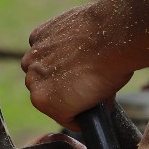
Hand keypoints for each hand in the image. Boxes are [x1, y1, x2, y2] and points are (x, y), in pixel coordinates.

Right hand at [21, 2, 133, 127]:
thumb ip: (90, 102)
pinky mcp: (38, 35)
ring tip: (77, 60)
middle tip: (83, 80)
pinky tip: (72, 44)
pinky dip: (53, 46)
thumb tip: (96, 102)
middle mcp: (32, 80)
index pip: (59, 113)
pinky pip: (41, 45)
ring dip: (53, 66)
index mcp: (44, 102)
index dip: (76, 111)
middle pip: (45, 90)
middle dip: (61, 88)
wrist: (115, 36)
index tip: (86, 105)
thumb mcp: (104, 97)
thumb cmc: (112, 68)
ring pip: (39, 68)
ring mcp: (34, 56)